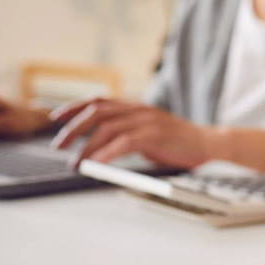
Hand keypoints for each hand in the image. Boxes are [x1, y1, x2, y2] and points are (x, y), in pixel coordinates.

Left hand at [49, 98, 213, 168]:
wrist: (209, 145)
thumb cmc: (178, 143)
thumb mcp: (148, 134)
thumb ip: (126, 135)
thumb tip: (99, 148)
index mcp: (135, 107)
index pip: (98, 101)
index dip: (73, 107)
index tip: (55, 118)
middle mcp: (138, 109)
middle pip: (96, 111)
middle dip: (73, 128)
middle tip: (58, 145)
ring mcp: (147, 121)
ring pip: (106, 128)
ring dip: (86, 146)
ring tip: (76, 162)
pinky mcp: (154, 136)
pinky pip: (124, 143)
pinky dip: (107, 153)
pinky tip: (97, 163)